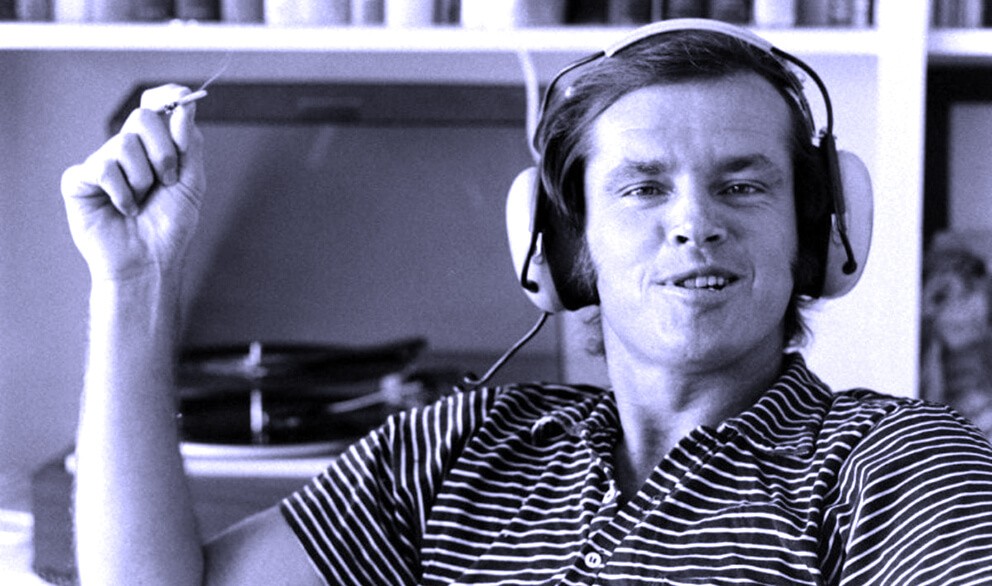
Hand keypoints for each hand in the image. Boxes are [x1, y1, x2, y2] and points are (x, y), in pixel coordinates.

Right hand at [61, 84, 206, 281]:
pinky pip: (102, 168)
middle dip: (164, 152)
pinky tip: (123, 209)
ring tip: (142, 202)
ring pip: (123, 144)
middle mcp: (127, 151)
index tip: (182, 97)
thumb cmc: (169, 227)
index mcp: (155, 148)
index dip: (167, 97)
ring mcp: (102, 163)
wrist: (150, 262)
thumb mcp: (191, 183)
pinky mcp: (80, 180)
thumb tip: (184, 106)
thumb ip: (189, 144)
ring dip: (143, 179)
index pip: (155, 108)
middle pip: (143, 118)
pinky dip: (121, 193)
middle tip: (168, 180)